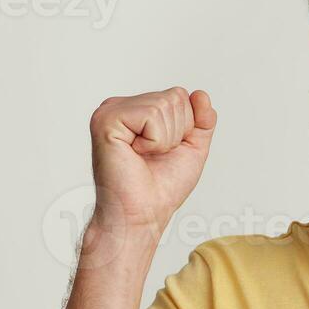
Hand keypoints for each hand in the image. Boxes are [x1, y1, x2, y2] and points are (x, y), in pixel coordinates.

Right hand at [88, 86, 216, 235]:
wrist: (142, 214)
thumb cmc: (162, 187)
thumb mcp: (192, 148)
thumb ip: (202, 120)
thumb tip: (201, 94)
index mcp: (137, 109)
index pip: (180, 96)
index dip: (185, 128)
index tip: (164, 151)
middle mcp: (121, 106)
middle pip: (175, 97)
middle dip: (177, 132)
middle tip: (153, 156)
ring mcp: (110, 110)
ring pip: (165, 104)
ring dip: (165, 139)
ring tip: (144, 156)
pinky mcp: (106, 120)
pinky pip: (151, 115)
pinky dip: (154, 141)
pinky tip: (135, 154)